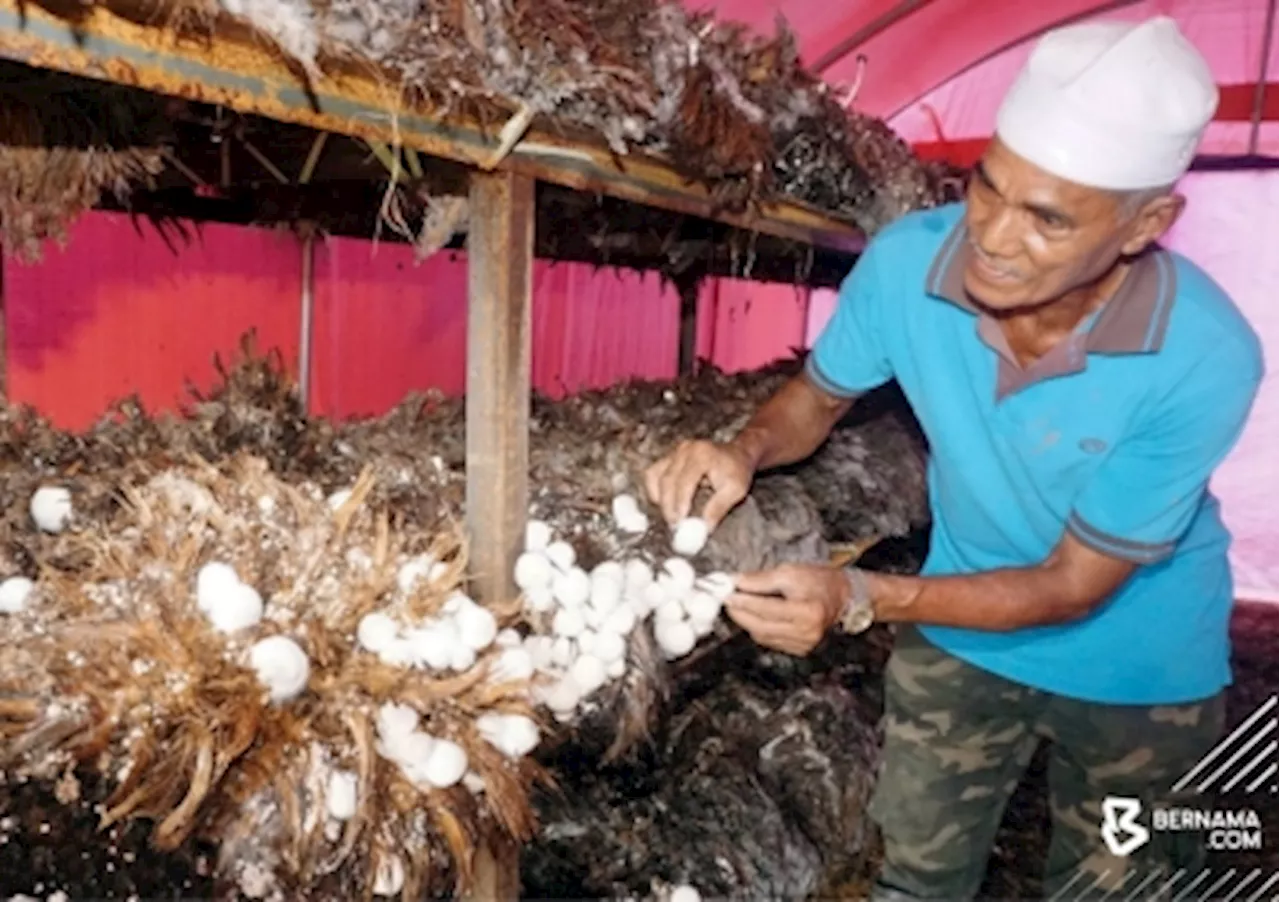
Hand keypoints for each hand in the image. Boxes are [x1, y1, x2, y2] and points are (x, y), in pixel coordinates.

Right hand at [643, 439, 754, 528]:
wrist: (736, 455)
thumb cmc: (738, 472)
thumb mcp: (735, 491)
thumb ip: (718, 508)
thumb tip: (702, 529)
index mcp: (702, 454)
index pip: (685, 480)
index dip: (680, 502)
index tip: (680, 522)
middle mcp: (685, 449)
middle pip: (667, 479)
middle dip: (668, 505)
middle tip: (674, 526)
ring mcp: (674, 452)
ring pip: (654, 476)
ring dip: (659, 498)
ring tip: (671, 516)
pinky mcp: (668, 457)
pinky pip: (652, 473)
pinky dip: (654, 489)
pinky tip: (664, 503)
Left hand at [724, 564, 849, 655]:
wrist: (840, 596)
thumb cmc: (818, 582)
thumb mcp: (790, 572)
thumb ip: (760, 579)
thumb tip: (735, 582)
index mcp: (808, 612)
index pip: (766, 609)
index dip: (743, 601)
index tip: (727, 593)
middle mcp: (806, 633)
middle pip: (761, 626)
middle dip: (740, 613)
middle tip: (726, 600)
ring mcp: (803, 645)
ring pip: (762, 636)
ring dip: (747, 621)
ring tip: (738, 605)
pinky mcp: (799, 650)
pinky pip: (770, 641)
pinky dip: (758, 628)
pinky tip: (754, 616)